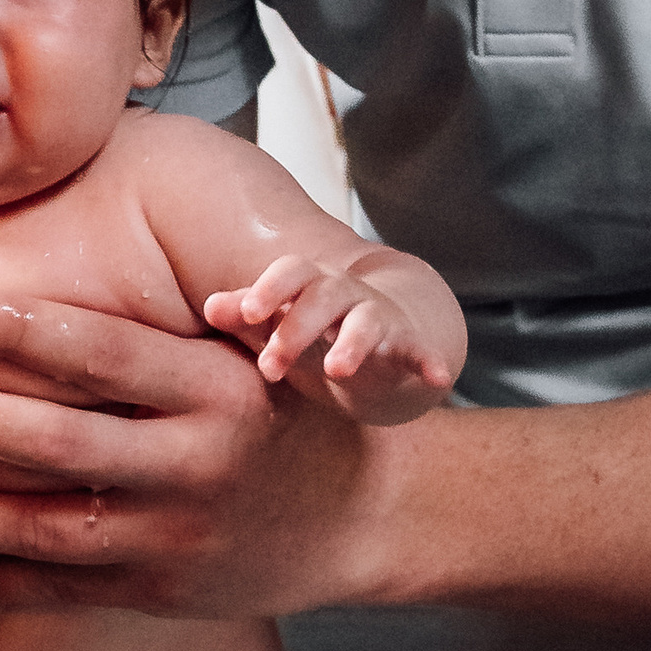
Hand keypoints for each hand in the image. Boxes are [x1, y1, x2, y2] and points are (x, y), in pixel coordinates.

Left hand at [0, 288, 388, 613]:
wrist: (364, 518)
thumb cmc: (287, 416)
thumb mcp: (253, 351)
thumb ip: (171, 317)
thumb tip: (79, 235)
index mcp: (221, 390)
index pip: (105, 354)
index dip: (22, 331)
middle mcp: (198, 466)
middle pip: (58, 443)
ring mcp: (175, 537)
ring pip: (43, 526)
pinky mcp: (156, 591)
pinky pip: (54, 589)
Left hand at [202, 255, 456, 424]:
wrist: (382, 340)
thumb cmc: (316, 332)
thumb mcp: (278, 325)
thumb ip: (244, 315)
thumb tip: (211, 306)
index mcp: (310, 284)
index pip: (291, 272)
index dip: (270, 289)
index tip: (248, 314)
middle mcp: (346, 294)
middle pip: (324, 297)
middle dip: (297, 329)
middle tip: (271, 366)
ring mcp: (379, 318)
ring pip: (368, 321)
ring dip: (353, 343)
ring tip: (338, 369)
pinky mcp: (408, 345)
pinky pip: (421, 350)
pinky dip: (431, 361)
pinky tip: (439, 377)